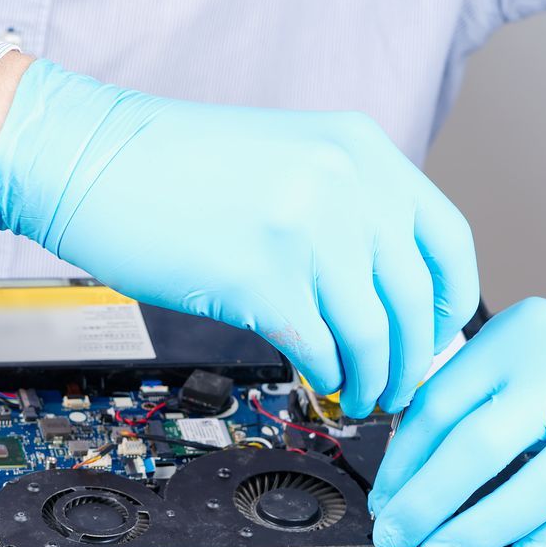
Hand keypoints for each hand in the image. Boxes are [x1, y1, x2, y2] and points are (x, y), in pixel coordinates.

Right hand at [0, 59, 475, 416]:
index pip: (448, 239)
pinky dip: (327, 377)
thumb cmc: (173, 168)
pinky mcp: (260, 278)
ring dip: (374, 380)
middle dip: (415, 359)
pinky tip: (318, 382)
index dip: (454, 303)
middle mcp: (346, 185)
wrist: (91, 160)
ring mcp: (306, 231)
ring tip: (360, 396)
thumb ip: (347, 210)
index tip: (440, 336)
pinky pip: (320, 349)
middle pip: (416, 299)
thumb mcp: (289, 161)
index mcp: (361, 150)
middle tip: (401, 387)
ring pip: (375, 334)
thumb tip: (391, 293)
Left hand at [368, 277, 545, 546]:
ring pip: (541, 486)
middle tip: (399, 538)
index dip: (402, 465)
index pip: (440, 406)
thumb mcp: (519, 347)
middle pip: (480, 445)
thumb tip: (403, 477)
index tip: (384, 504)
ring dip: (480, 531)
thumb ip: (465, 397)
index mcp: (519, 335)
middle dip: (426, 503)